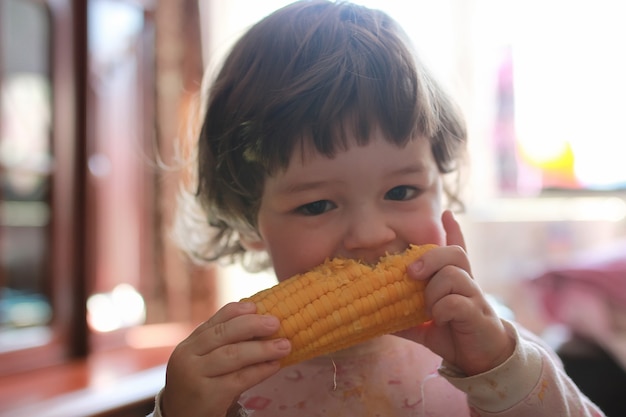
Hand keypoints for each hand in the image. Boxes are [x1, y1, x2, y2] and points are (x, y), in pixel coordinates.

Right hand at [161, 302, 290, 416]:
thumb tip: (259, 322)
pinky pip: (240, 379)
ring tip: (284, 345)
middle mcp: (187, 357)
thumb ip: (222, 344)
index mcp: (188, 345)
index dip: (237, 312)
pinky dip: (260, 370)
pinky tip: (275, 365)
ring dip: (262, 348)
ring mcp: (195, 376)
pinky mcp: (208, 395)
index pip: (213, 322)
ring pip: (233, 355)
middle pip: (223, 334)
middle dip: (252, 325)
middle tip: (276, 322)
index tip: (257, 306)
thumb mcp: (203, 362)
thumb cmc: (201, 388)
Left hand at [400, 210, 514, 375]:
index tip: (446, 213)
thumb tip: (372, 316)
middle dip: (431, 258)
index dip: (453, 230)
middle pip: (454, 254)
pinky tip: (439, 320)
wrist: (481, 360)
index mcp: (455, 281)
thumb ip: (403, 318)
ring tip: (428, 309)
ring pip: (453, 276)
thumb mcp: (424, 325)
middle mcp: (466, 283)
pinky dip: (442, 310)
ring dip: (434, 292)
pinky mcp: (477, 314)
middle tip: (412, 273)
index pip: (457, 249)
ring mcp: (474, 297)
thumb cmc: (453, 335)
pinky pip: (456, 302)